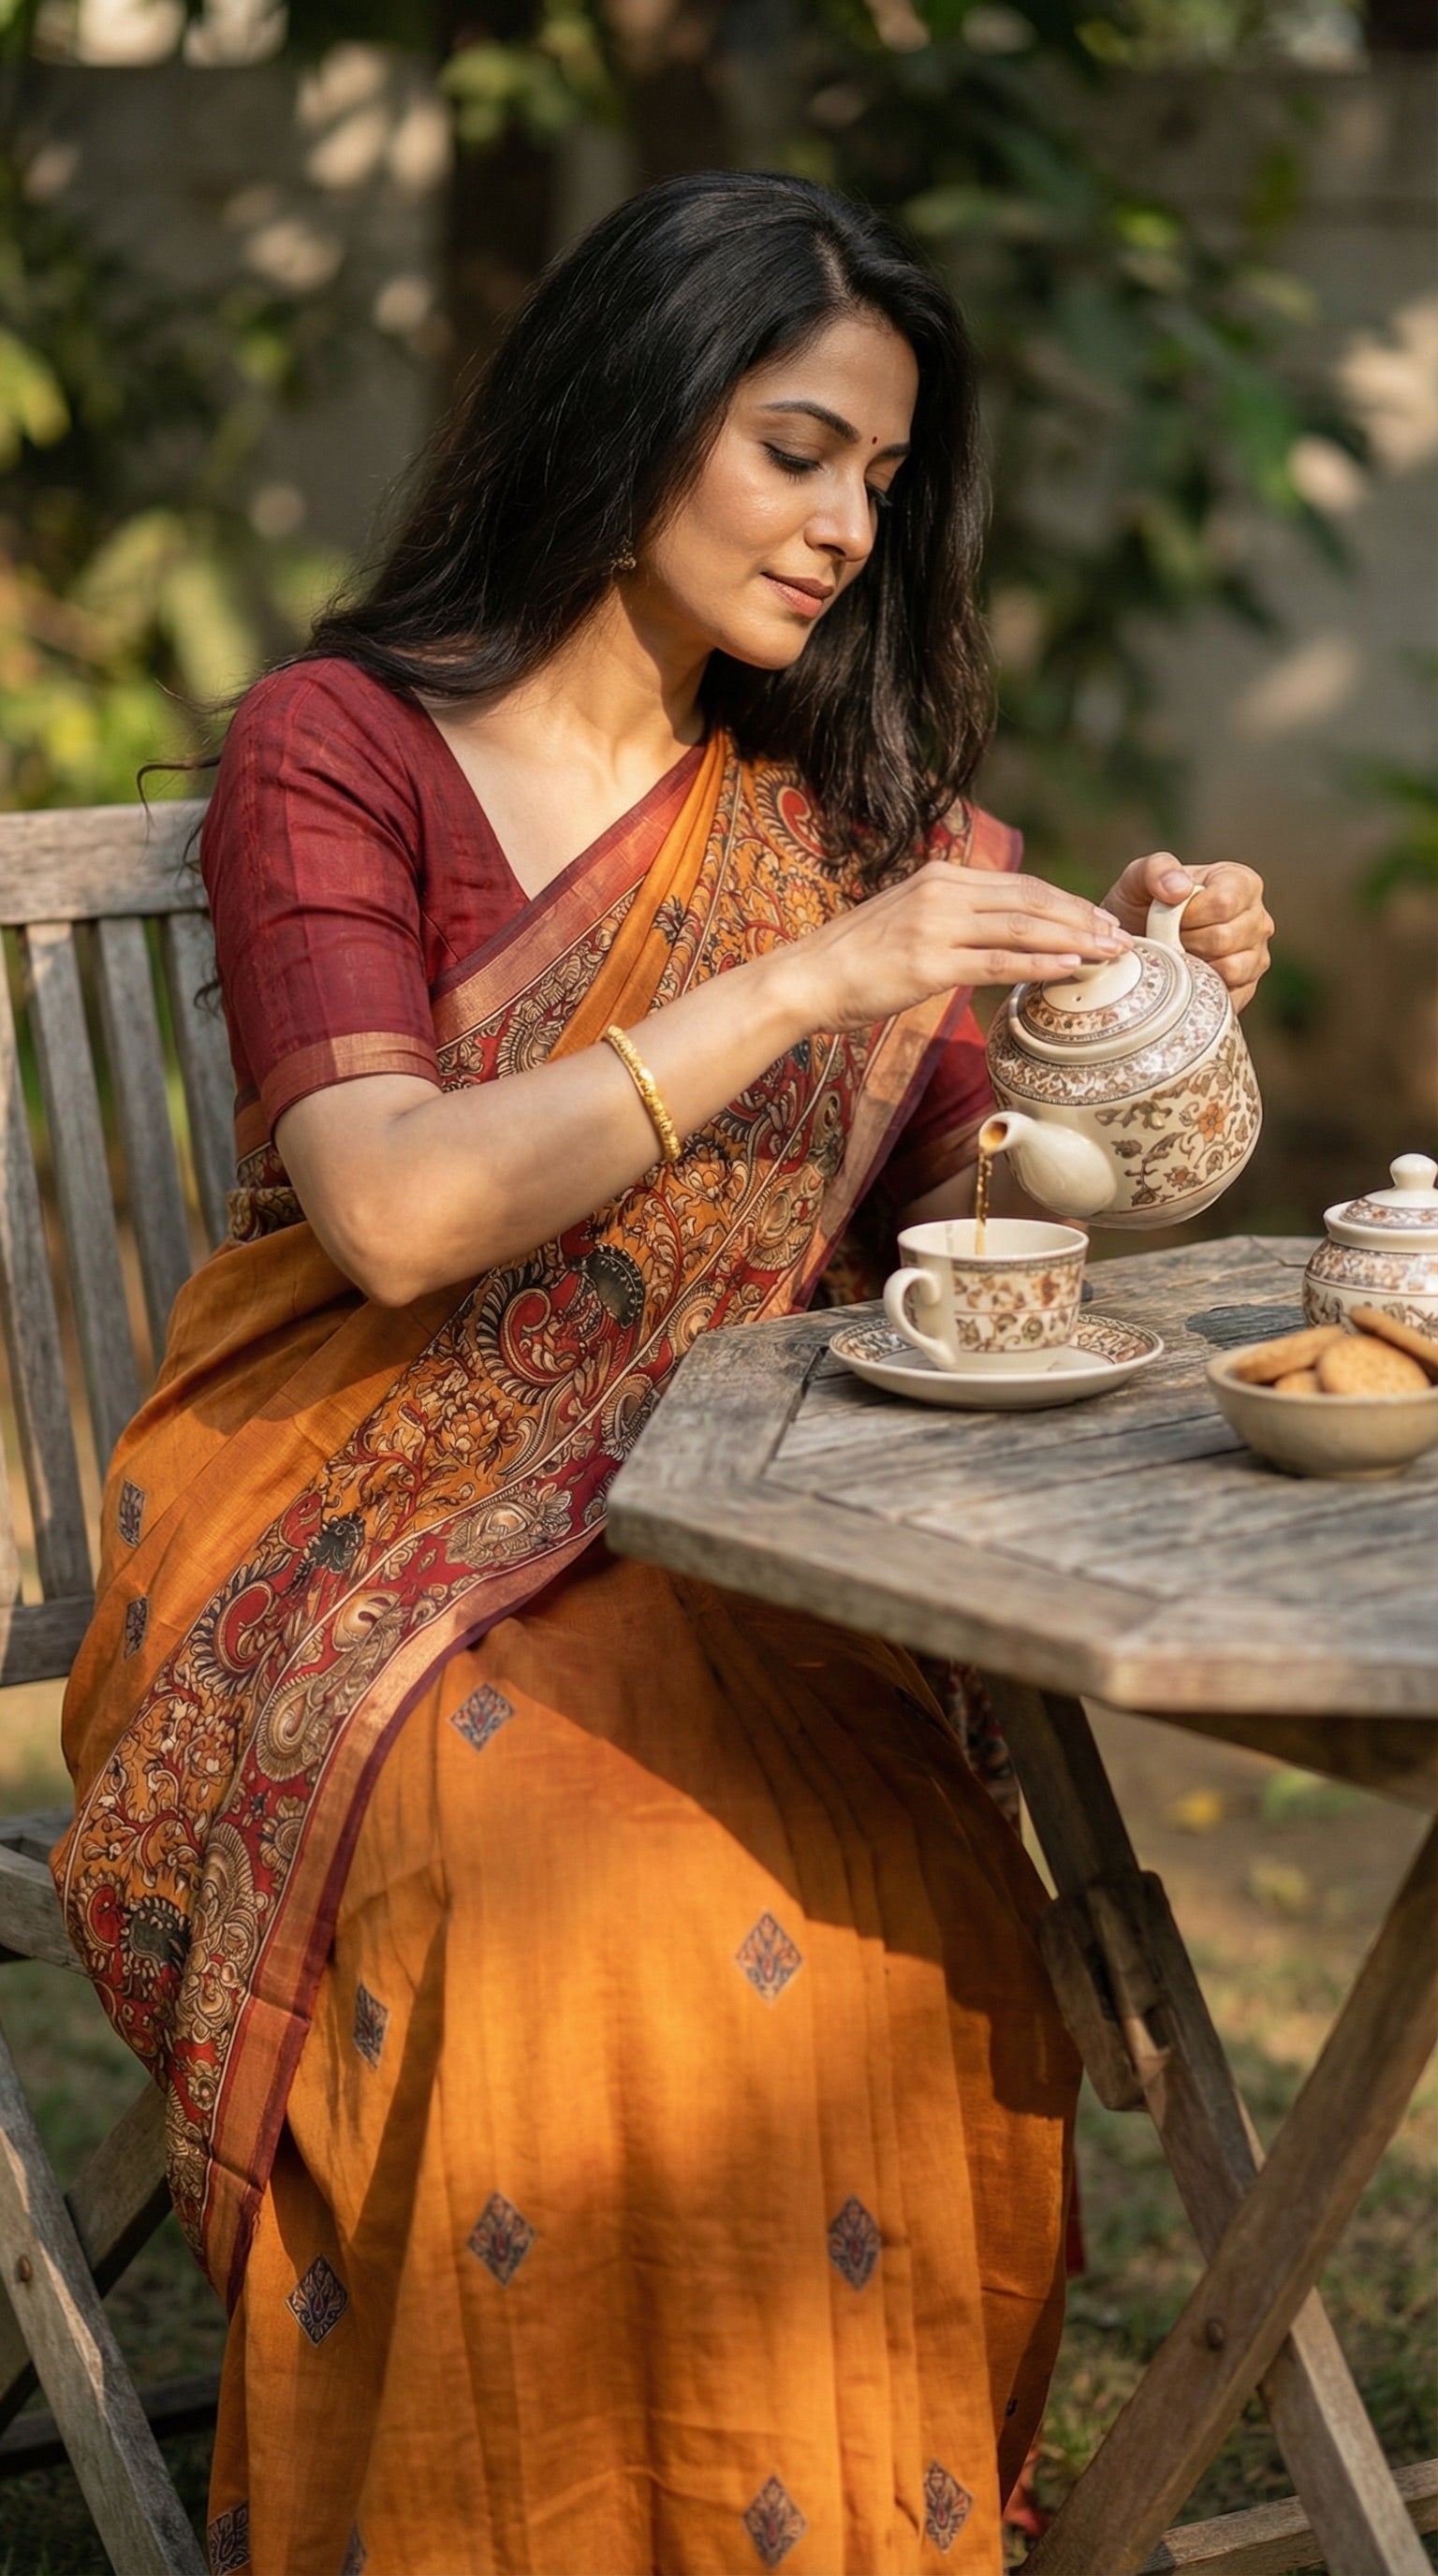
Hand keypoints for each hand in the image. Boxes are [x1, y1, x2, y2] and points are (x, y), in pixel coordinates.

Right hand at [778, 861, 1133, 1034]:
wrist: (805, 979)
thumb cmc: (854, 961)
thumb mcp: (906, 921)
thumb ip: (950, 918)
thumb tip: (994, 931)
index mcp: (940, 879)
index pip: (1019, 885)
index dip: (1065, 902)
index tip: (1098, 919)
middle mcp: (941, 894)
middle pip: (1029, 900)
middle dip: (1081, 918)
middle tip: (1119, 936)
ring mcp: (934, 927)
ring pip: (1021, 928)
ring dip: (1073, 940)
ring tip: (1110, 953)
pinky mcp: (928, 964)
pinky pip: (997, 963)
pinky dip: (1038, 965)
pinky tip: (1070, 969)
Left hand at [1102, 852, 1272, 1011]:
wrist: (1136, 943)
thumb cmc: (1142, 907)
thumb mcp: (1138, 879)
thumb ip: (1157, 869)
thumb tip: (1179, 889)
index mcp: (1241, 882)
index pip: (1223, 902)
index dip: (1189, 914)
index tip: (1169, 915)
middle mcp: (1257, 918)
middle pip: (1225, 937)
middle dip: (1186, 940)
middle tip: (1168, 937)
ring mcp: (1256, 955)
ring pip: (1232, 968)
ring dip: (1194, 965)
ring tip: (1177, 954)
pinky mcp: (1247, 986)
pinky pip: (1230, 993)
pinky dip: (1202, 987)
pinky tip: (1187, 976)